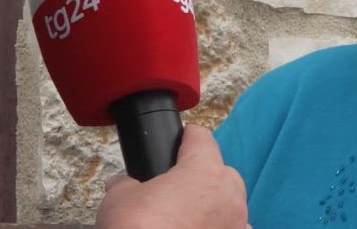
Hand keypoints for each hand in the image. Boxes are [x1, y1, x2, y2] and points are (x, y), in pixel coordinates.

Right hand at [95, 124, 249, 228]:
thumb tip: (121, 184)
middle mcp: (229, 195)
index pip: (202, 139)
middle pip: (221, 172)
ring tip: (186, 215)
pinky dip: (220, 227)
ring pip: (230, 202)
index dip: (188, 136)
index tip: (184, 137)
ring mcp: (237, 222)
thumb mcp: (119, 199)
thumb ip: (125, 184)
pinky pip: (234, 227)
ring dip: (214, 204)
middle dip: (201, 175)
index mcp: (204, 171)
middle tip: (176, 186)